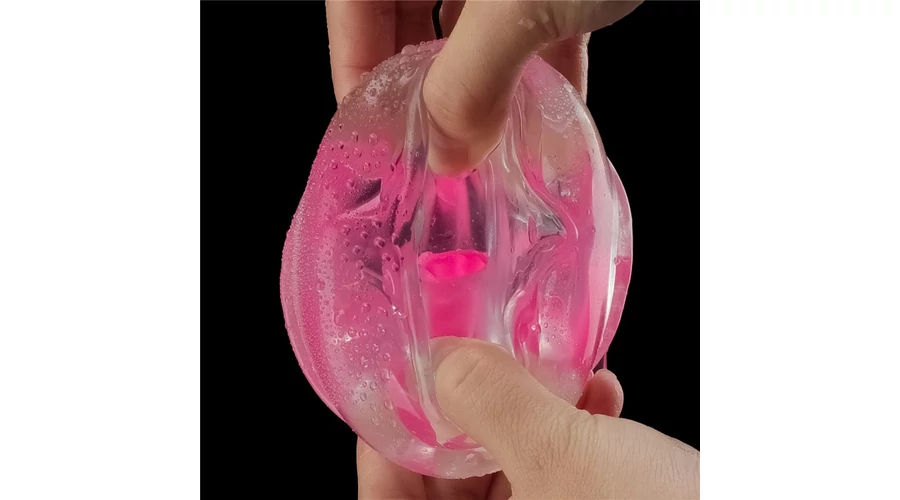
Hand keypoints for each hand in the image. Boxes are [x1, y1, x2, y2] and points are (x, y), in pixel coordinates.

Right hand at [325, 0, 641, 174]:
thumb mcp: (517, 5)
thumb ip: (470, 83)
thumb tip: (447, 151)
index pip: (354, 8)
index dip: (357, 74)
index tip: (377, 137)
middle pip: (409, 18)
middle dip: (427, 91)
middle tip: (441, 152)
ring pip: (472, 25)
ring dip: (487, 88)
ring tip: (496, 146)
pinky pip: (532, 21)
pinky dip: (540, 66)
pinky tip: (552, 113)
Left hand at [358, 338, 698, 498]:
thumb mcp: (561, 455)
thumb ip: (488, 400)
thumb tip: (440, 361)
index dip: (384, 442)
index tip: (396, 388)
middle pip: (450, 483)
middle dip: (471, 414)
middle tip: (478, 367)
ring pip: (513, 473)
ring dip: (531, 414)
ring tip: (555, 373)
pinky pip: (564, 478)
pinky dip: (577, 433)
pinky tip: (602, 397)